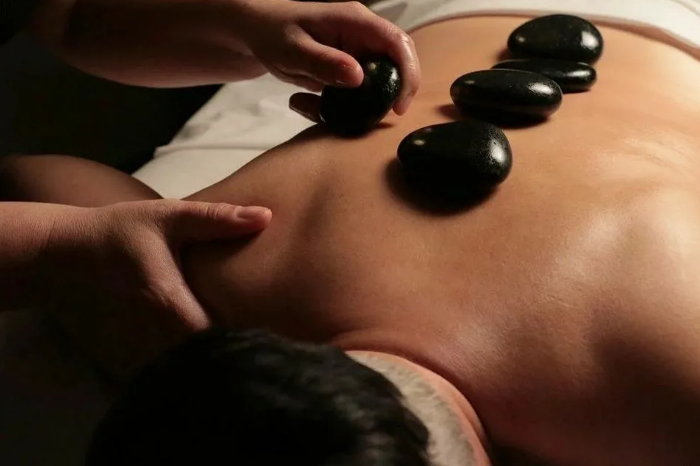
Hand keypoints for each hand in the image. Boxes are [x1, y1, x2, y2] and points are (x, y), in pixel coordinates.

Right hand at [34, 199, 270, 377]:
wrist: (70, 250)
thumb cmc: (121, 230)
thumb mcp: (169, 216)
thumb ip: (216, 218)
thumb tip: (265, 215)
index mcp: (170, 302)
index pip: (217, 337)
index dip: (247, 339)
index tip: (277, 331)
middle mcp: (159, 330)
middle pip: (208, 355)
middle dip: (239, 349)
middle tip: (275, 337)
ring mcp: (148, 341)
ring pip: (193, 359)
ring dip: (220, 352)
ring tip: (255, 342)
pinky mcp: (143, 342)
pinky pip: (179, 355)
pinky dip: (200, 351)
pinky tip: (222, 340)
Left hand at [238, 0, 419, 113]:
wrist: (258, 32)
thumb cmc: (272, 34)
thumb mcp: (293, 50)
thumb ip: (323, 62)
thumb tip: (359, 77)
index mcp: (356, 21)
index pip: (398, 43)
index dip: (407, 74)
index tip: (398, 107)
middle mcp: (364, 34)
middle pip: (397, 64)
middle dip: (390, 94)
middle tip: (370, 119)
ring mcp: (359, 51)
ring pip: (380, 81)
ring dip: (361, 104)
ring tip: (318, 108)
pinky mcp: (351, 67)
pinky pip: (360, 90)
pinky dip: (343, 105)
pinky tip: (309, 104)